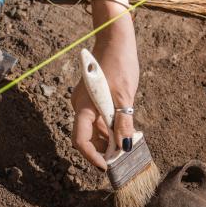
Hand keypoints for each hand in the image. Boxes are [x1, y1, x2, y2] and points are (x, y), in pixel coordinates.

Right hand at [70, 24, 138, 169]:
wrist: (114, 39)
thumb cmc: (118, 64)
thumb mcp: (124, 96)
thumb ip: (123, 123)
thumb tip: (124, 146)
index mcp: (83, 106)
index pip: (80, 140)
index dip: (92, 157)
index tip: (106, 167)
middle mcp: (80, 106)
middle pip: (86, 137)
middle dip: (102, 150)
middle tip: (121, 158)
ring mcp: (86, 101)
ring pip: (93, 128)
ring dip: (107, 139)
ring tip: (125, 146)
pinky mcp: (94, 97)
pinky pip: (98, 118)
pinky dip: (109, 127)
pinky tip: (122, 130)